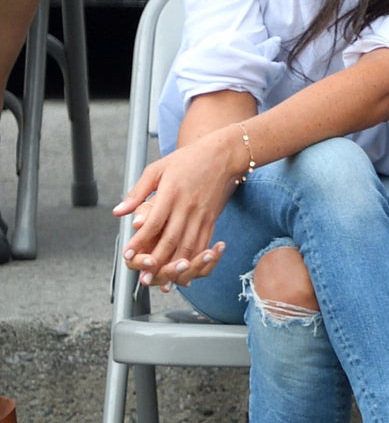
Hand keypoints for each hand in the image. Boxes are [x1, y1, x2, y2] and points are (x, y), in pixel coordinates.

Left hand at [113, 137, 237, 287]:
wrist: (224, 154)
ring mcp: (202, 214)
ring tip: (162, 279)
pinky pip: (203, 243)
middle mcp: (187, 206)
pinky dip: (195, 259)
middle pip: (171, 239)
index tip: (127, 254)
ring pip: (189, 245)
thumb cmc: (189, 159)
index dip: (140, 241)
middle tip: (143, 276)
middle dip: (156, 261)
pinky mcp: (212, 219)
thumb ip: (138, 191)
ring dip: (175, 265)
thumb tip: (119, 211)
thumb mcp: (158, 168)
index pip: (154, 223)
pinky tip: (185, 269)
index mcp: (172, 193)